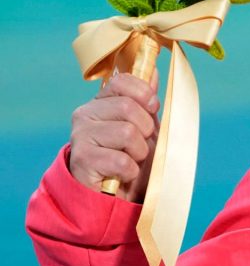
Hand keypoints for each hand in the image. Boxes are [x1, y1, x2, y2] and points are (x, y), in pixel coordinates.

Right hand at [69, 73, 159, 202]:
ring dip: (139, 152)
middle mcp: (85, 115)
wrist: (113, 194)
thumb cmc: (131, 155)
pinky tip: (122, 173)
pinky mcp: (82, 160)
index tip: (152, 107)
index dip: (144, 93)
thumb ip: (146, 99)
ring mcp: (80, 136)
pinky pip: (121, 160)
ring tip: (132, 160)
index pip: (122, 81)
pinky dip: (130, 170)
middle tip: (140, 144)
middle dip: (146, 129)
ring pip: (127, 133)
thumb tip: (154, 71)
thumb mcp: (144, 125)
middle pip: (128, 107)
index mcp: (101, 101)